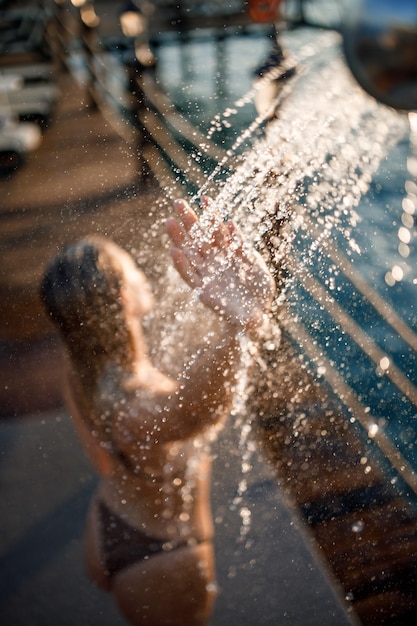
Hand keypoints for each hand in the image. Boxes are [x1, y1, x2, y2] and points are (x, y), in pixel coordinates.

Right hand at [165, 198, 274, 330]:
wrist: (257, 316)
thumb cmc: (258, 290)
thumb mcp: (254, 265)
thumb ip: (242, 248)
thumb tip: (231, 224)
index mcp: (227, 253)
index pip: (216, 230)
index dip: (210, 215)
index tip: (205, 198)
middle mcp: (214, 261)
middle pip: (198, 238)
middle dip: (188, 221)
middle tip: (177, 203)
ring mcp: (207, 275)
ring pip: (189, 253)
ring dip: (179, 238)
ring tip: (169, 222)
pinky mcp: (202, 291)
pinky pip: (189, 276)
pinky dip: (181, 264)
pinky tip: (174, 251)